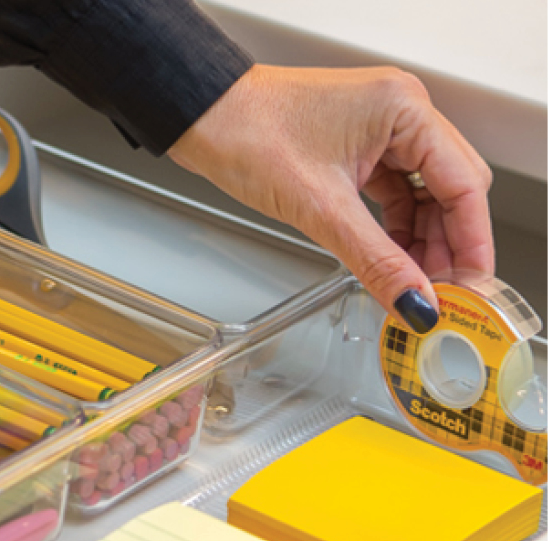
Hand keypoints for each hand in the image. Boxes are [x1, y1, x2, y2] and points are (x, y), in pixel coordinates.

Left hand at [168, 64, 493, 332]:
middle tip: (439, 296)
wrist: (200, 118)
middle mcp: (398, 113)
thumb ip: (375, 260)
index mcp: (403, 109)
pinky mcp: (354, 146)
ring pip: (419, 195)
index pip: (462, 185)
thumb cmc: (245, 132)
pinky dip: (391, 228)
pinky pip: (389, 192)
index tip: (468, 288)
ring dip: (418, 241)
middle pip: (447, 191)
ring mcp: (376, 129)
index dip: (470, 243)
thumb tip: (413, 300)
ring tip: (413, 287)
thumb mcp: (319, 209)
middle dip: (445, 246)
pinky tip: (389, 260)